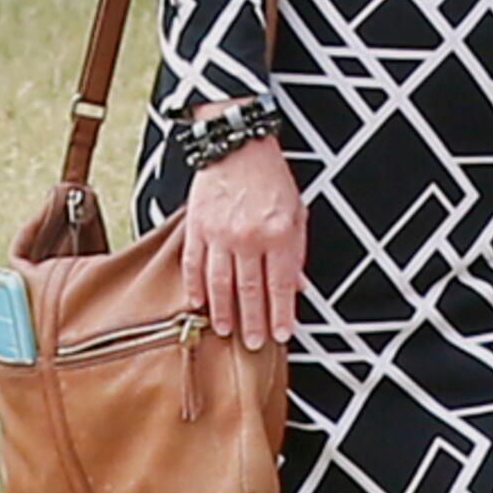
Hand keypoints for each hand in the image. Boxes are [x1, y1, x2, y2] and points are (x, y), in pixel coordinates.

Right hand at [180, 135, 306, 349]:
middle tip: (254, 345)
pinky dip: (196, 287)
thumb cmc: (272, 178)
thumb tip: (298, 287)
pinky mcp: (197, 229)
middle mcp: (249, 236)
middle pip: (250, 290)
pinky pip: (194, 265)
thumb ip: (296, 250)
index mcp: (279, 232)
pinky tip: (199, 305)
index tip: (281, 335)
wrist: (238, 147)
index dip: (281, 312)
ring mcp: (219, 234)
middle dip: (253, 321)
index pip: (281, 283)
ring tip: (227, 332)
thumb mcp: (297, 210)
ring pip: (220, 283)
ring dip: (224, 312)